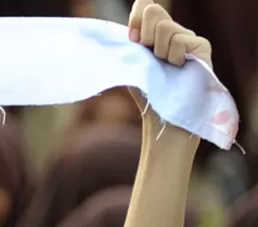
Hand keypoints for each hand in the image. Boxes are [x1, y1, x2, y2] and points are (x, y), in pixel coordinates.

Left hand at [126, 0, 212, 124]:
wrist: (163, 116)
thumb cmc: (147, 93)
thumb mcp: (132, 63)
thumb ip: (130, 42)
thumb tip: (124, 29)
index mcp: (154, 34)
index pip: (146, 6)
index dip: (136, 17)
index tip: (132, 39)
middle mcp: (173, 32)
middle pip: (153, 12)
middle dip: (144, 36)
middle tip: (151, 58)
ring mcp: (189, 39)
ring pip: (165, 27)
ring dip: (158, 52)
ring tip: (166, 68)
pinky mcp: (202, 47)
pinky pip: (180, 40)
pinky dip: (173, 57)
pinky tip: (178, 69)